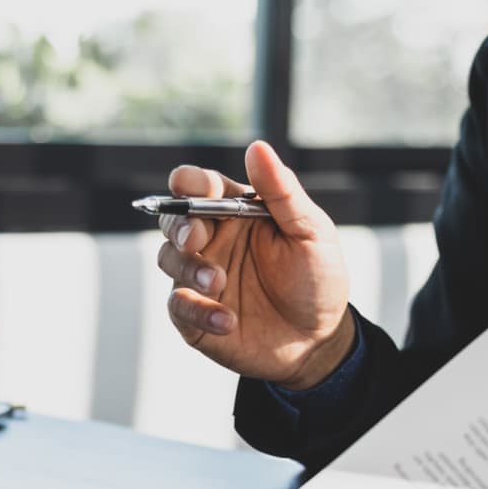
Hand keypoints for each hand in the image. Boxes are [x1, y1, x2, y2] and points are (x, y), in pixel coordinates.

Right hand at [157, 140, 356, 390]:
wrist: (319, 341)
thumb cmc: (317, 281)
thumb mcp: (311, 232)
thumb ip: (282, 192)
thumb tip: (258, 147)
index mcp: (236, 212)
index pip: (200, 187)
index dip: (191, 183)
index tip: (195, 188)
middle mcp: (213, 241)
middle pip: (173, 220)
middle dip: (178, 225)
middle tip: (197, 240)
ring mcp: (200, 279)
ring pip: (168, 259)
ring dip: (188, 268)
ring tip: (218, 283)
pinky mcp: (195, 316)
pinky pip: (179, 306)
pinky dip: (197, 311)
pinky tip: (227, 320)